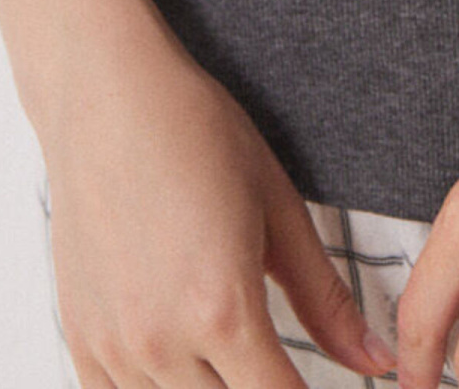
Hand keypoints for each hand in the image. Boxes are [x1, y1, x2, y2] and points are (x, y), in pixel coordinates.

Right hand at [40, 0, 396, 388]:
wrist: (106, 97)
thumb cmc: (197, 135)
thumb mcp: (277, 208)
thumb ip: (325, 299)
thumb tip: (377, 362)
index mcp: (221, 309)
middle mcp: (161, 342)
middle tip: (275, 364)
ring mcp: (114, 346)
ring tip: (231, 356)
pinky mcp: (81, 338)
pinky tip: (182, 360)